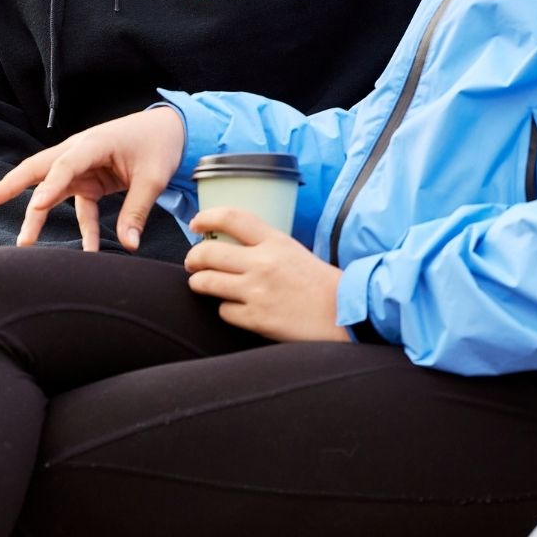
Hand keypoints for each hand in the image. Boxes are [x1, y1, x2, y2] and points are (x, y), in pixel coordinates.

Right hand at [0, 107, 185, 249]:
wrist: (171, 129)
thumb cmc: (160, 145)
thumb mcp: (153, 177)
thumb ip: (137, 210)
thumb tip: (129, 245)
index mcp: (93, 143)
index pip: (65, 165)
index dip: (50, 186)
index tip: (36, 206)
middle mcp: (80, 152)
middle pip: (39, 169)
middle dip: (11, 185)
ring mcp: (83, 166)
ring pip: (51, 189)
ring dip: (36, 213)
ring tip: (22, 241)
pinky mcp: (91, 180)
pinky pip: (80, 206)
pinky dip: (82, 228)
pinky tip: (86, 252)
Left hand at [184, 208, 348, 342]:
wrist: (343, 314)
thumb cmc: (321, 284)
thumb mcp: (294, 251)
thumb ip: (265, 246)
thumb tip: (233, 245)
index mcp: (275, 241)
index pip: (232, 217)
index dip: (207, 217)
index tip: (197, 223)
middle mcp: (263, 263)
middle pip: (207, 253)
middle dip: (192, 258)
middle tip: (193, 262)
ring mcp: (257, 292)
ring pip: (206, 282)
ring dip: (199, 283)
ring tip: (202, 283)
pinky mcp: (256, 319)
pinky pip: (223, 311)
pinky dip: (225, 310)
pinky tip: (235, 308)